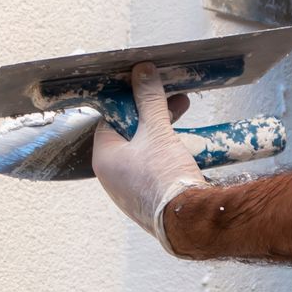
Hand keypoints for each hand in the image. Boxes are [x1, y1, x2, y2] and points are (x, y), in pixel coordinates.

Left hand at [91, 63, 205, 256]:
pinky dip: (166, 151)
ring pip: (144, 150)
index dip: (131, 100)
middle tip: (176, 99)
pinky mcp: (148, 199)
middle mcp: (111, 175)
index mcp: (104, 157)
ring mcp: (129, 190)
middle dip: (154, 113)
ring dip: (163, 130)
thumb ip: (149, 99)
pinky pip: (153, 167)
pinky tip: (184, 144)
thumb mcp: (156, 130)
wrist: (187, 221)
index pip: (111, 118)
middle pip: (130, 133)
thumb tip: (142, 71)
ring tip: (185, 116)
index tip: (149, 87)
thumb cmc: (164, 175)